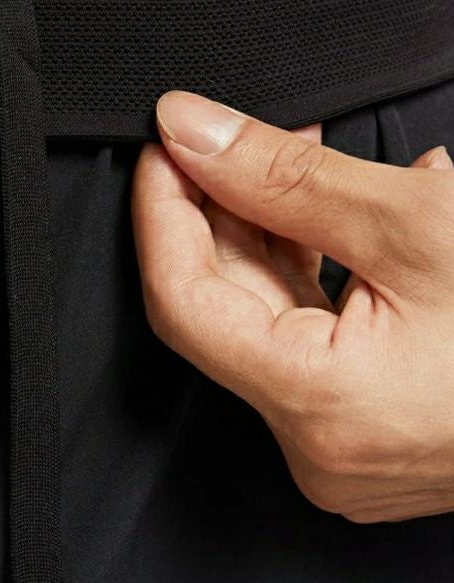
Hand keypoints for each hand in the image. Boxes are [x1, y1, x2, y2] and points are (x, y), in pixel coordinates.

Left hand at [131, 90, 453, 523]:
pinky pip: (314, 349)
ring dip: (272, 238)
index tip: (161, 146)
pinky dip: (316, 279)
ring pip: (269, 328)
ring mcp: (347, 453)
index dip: (162, 216)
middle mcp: (320, 450)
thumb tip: (192, 129)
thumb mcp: (420, 223)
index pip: (184, 304)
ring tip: (292, 155)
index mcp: (322, 410)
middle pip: (224, 315)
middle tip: (226, 136)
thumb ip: (288, 177)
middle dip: (218, 216)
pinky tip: (338, 213)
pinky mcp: (372, 438)